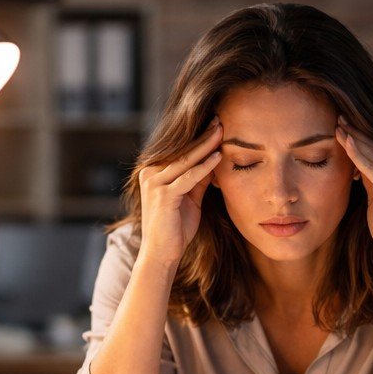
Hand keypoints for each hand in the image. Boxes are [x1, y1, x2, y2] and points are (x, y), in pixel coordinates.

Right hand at [138, 119, 222, 267]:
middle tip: (220, 119)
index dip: (199, 138)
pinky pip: (188, 177)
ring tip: (222, 131)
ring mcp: (154, 183)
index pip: (180, 151)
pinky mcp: (163, 194)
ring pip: (185, 160)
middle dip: (203, 135)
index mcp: (154, 172)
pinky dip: (204, 167)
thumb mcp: (190, 199)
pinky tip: (218, 157)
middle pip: (182, 150)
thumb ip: (198, 180)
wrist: (162, 254)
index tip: (216, 125)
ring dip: (205, 145)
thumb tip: (213, 160)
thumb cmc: (175, 229)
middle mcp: (150, 173)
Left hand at [335, 117, 372, 265]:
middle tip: (339, 119)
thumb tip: (357, 158)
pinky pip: (372, 168)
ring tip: (337, 128)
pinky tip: (346, 143)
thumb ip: (372, 177)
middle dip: (359, 133)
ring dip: (355, 140)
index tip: (347, 125)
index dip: (364, 137)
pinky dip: (358, 154)